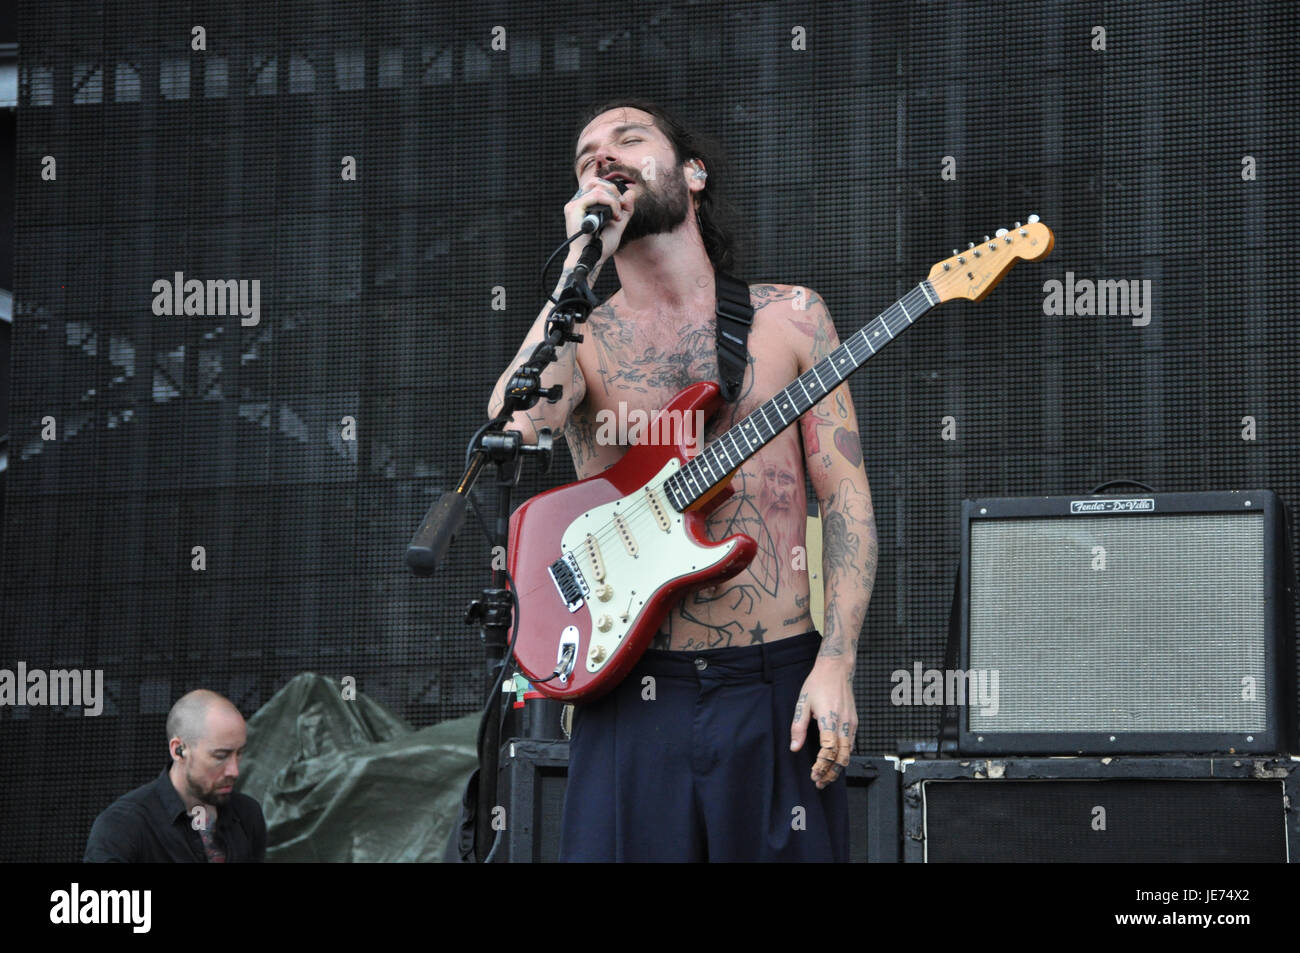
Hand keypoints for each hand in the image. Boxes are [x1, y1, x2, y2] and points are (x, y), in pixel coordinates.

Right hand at [562, 174, 637, 270]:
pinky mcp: (574, 209)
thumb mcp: (618, 224)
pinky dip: (610, 203)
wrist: (593, 258)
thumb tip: (631, 192)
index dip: (612, 191)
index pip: (597, 186)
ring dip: (614, 200)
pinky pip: (596, 196)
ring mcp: (574, 205)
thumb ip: (625, 209)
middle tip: (621, 208)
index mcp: (584, 206)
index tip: (622, 207)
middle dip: (614, 192)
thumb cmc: (601, 245)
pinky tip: (614, 216)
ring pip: (598, 188)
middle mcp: (577, 203)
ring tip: (617, 216)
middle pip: (596, 183)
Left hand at [790, 657, 856, 788]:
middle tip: (820, 783)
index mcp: (830, 719)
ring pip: (849, 753)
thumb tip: (794, 747)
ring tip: (826, 777)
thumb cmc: (818, 683)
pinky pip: (851, 745)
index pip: (828, 750)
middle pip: (842, 757)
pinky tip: (834, 762)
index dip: (821, 765)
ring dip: (838, 768)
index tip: (813, 775)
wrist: (837, 669)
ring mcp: (852, 723)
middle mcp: (844, 723)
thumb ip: (798, 727)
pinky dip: (844, 757)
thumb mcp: (803, 703)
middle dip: (831, 773)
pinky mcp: (854, 722)